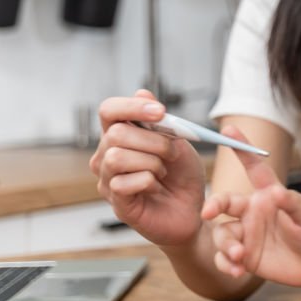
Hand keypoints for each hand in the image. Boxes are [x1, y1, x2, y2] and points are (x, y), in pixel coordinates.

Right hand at [91, 90, 204, 246]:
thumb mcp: (179, 142)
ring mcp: (107, 180)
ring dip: (151, 161)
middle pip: (116, 134)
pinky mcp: (117, 203)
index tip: (161, 112)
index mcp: (121, 136)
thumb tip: (141, 90)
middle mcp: (106, 156)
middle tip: (172, 154)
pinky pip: (124, 183)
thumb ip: (161, 120)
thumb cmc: (182, 176)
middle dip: (153, 140)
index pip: (109, 110)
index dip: (132, 106)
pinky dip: (148, 181)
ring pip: (117, 157)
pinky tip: (156, 187)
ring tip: (163, 172)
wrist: (193, 210)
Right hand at [201, 127, 300, 290]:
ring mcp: (247, 234)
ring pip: (222, 233)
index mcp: (267, 195)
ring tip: (239, 256)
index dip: (241, 148)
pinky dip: (226, 263)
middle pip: (224, 202)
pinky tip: (237, 271)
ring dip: (225, 245)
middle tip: (208, 213)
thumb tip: (276, 192)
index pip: (253, 168)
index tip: (228, 130)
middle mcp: (252, 212)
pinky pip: (225, 257)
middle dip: (212, 204)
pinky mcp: (245, 256)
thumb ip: (293, 203)